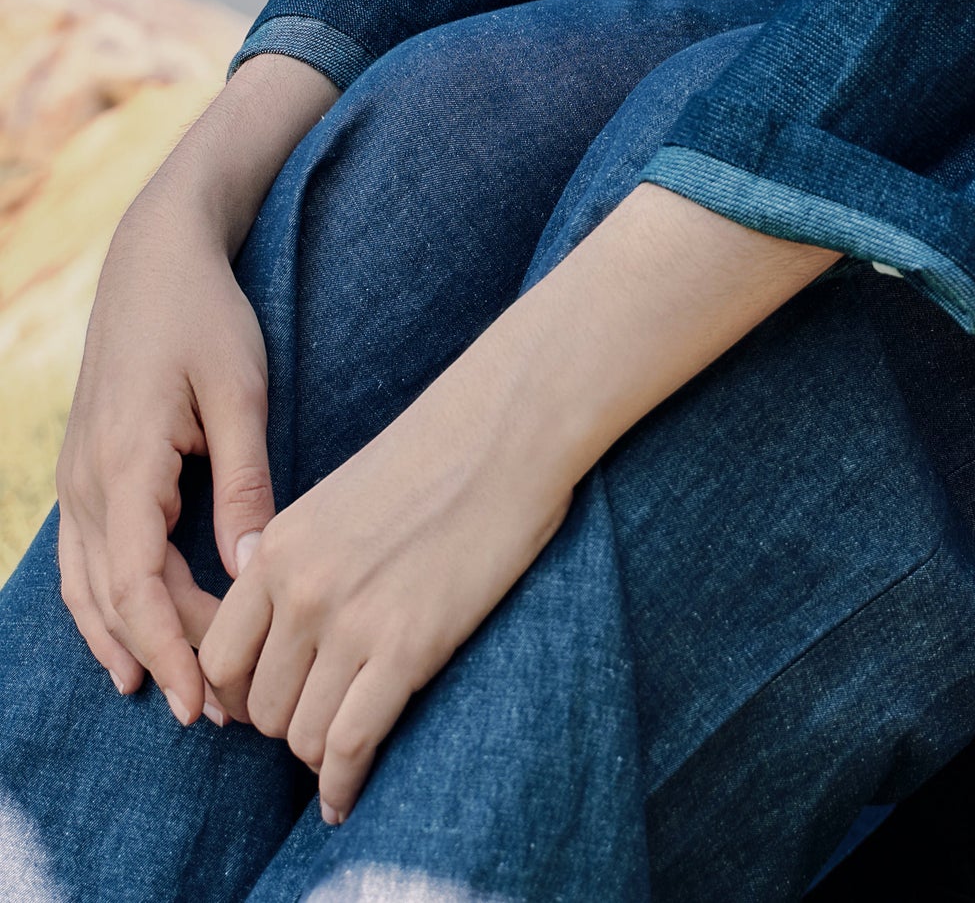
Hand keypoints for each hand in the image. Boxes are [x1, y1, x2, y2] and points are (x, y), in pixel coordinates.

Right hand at [53, 52, 334, 725]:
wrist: (156, 254)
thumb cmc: (207, 315)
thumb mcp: (241, 391)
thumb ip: (246, 482)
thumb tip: (256, 569)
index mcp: (126, 466)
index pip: (140, 590)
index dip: (175, 652)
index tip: (210, 704)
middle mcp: (88, 482)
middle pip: (117, 601)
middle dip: (167, 660)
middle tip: (225, 711)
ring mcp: (77, 477)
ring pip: (90, 589)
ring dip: (132, 644)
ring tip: (184, 695)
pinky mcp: (86, 469)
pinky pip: (83, 561)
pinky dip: (104, 610)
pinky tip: (133, 645)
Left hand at [199, 347, 572, 823]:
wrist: (509, 427)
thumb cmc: (440, 454)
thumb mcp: (339, 498)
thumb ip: (297, 558)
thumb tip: (272, 616)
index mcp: (278, 548)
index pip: (219, 658)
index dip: (243, 693)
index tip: (276, 699)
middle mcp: (300, 589)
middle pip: (259, 707)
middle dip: (289, 721)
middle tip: (326, 713)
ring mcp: (351, 620)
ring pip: (301, 735)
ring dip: (323, 749)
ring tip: (350, 738)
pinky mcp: (406, 646)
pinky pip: (350, 744)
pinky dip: (345, 783)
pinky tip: (349, 795)